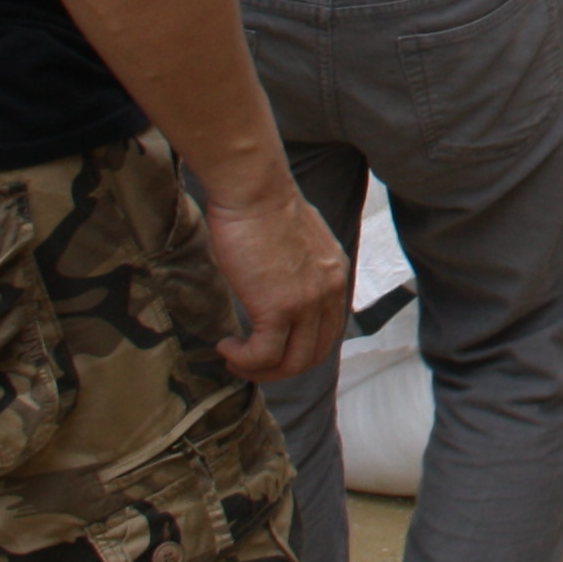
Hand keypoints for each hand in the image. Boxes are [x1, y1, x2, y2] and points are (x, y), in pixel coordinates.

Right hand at [198, 182, 350, 385]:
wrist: (254, 191)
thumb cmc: (264, 207)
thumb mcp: (298, 241)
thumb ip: (300, 268)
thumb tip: (280, 285)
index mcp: (335, 275)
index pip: (329, 331)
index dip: (300, 349)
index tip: (272, 349)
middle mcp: (330, 292)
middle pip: (315, 354)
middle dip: (281, 368)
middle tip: (250, 363)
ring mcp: (307, 302)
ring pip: (292, 362)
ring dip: (260, 370)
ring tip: (235, 359)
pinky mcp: (279, 307)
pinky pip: (265, 355)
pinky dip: (244, 360)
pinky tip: (227, 348)